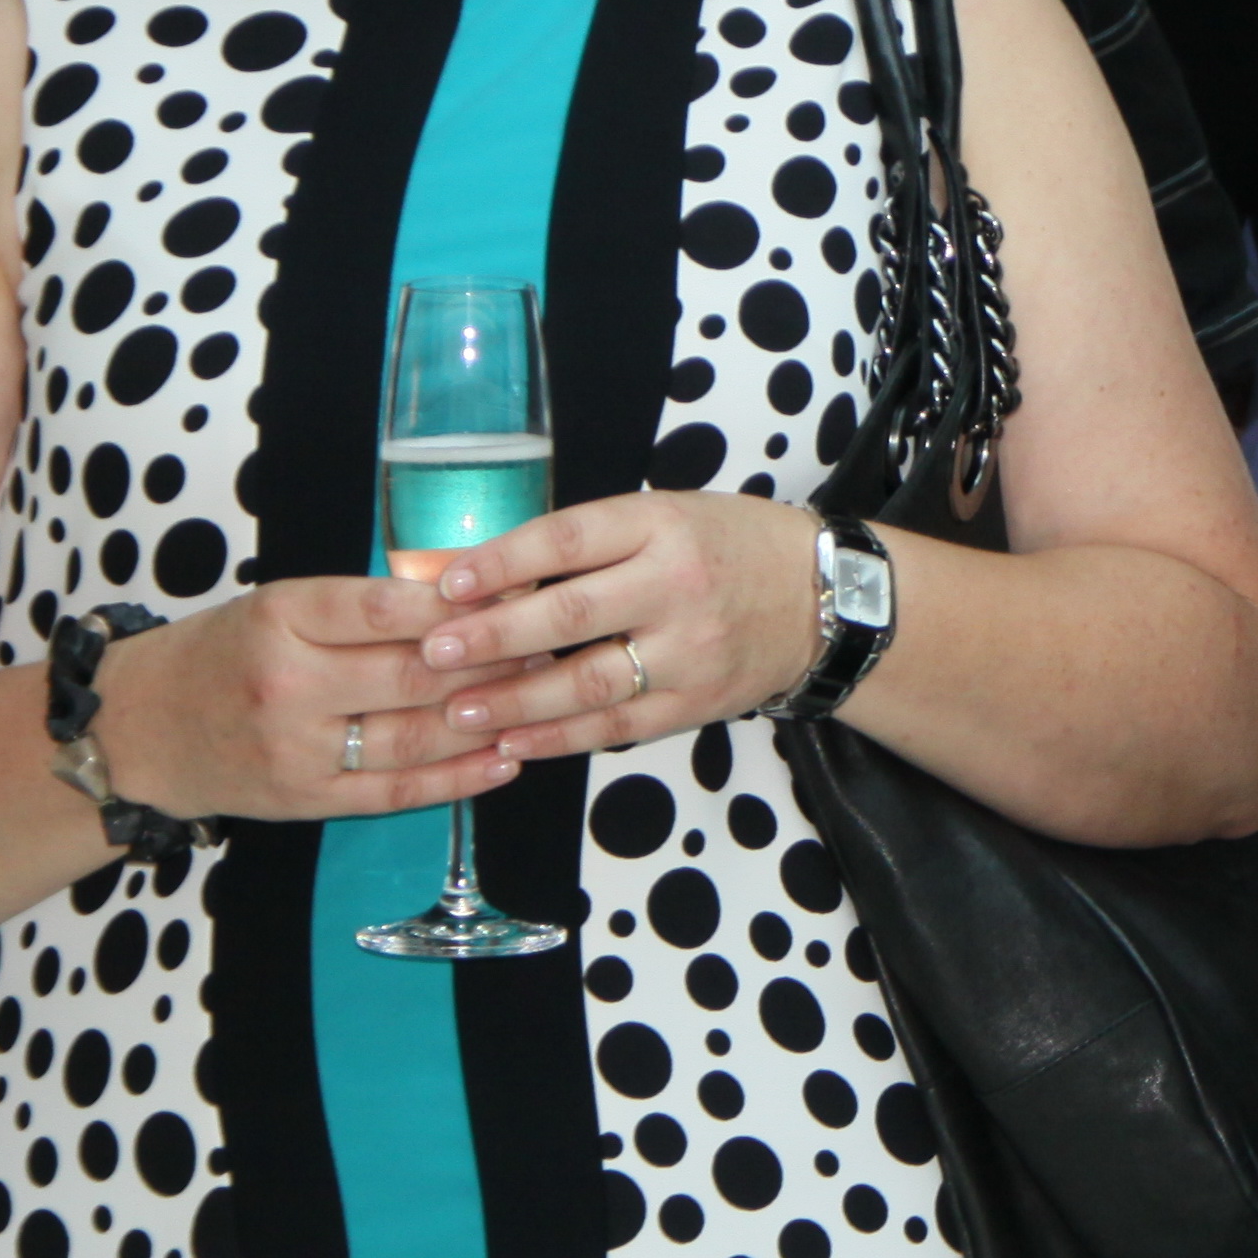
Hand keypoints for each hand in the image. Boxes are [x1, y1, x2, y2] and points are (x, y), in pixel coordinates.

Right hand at [84, 576, 537, 822]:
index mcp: (282, 617)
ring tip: (543, 700)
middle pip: (413, 672)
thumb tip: (469, 586)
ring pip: (414, 734)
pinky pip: (396, 790)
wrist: (138, 730)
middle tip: (550, 645)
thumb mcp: (282, 604)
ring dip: (489, 719)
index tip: (520, 593)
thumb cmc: (224, 653)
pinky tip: (505, 759)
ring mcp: (296, 749)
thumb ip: (366, 602)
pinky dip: (458, 778)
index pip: (388, 607)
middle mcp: (288, 684)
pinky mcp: (305, 800)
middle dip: (493, 660)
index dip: (463, 604)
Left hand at [416, 492, 828, 760]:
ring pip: (589, 683)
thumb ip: (593, 543)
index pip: (570, 541)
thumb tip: (491, 576)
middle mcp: (676, 587)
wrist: (823, 600)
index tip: (449, 585)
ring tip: (458, 709)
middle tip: (434, 654)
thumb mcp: (669, 514)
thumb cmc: (730, 547)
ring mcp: (689, 652)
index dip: (504, 563)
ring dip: (516, 700)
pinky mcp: (696, 703)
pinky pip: (617, 727)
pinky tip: (513, 742)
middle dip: (494, 638)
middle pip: (571, 616)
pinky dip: (560, 738)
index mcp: (662, 525)